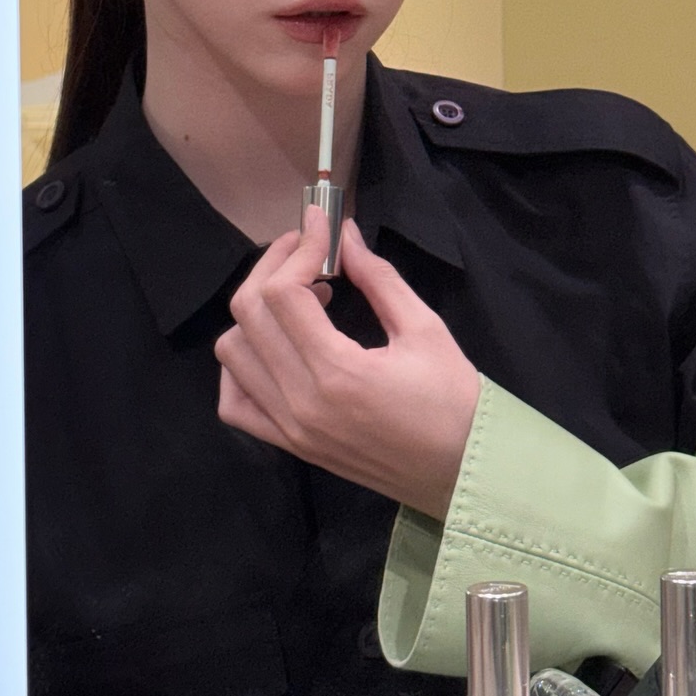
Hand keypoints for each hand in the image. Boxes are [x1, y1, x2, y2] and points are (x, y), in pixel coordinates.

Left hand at [215, 211, 480, 519]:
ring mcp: (289, 428)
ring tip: (300, 295)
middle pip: (249, 314)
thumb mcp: (425, 329)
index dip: (300, 247)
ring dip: (256, 311)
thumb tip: (345, 235)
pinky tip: (275, 343)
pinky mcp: (290, 444)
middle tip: (307, 246)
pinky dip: (242, 364)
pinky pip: (236, 402)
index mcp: (337, 373)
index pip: (285, 293)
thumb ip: (379, 278)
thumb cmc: (453, 400)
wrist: (462, 472)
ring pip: (233, 353)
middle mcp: (300, 403)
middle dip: (273, 265)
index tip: (321, 223)